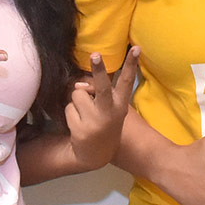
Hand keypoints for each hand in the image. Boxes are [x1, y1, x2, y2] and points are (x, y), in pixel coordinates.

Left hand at [60, 48, 139, 172]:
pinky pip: (68, 108)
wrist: (95, 155)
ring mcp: (95, 122)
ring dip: (76, 101)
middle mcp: (110, 113)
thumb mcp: (108, 109)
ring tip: (84, 114)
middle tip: (95, 54)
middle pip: (102, 86)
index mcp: (120, 105)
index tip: (136, 48)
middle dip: (98, 69)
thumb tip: (78, 85)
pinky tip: (78, 124)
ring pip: (77, 94)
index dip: (131, 64)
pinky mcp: (81, 130)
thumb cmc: (102, 123)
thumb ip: (98, 92)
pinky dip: (70, 113)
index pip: (127, 82)